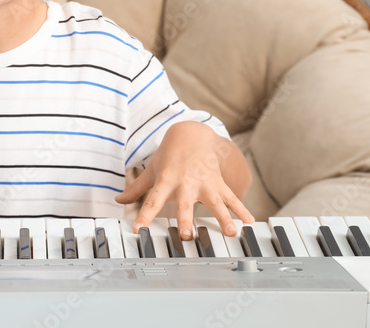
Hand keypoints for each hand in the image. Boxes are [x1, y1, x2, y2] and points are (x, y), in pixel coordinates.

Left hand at [114, 121, 253, 239]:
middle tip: (186, 235)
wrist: (192, 134)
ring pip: (215, 202)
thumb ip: (136, 189)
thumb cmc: (169, 156)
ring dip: (223, 217)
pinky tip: (250, 222)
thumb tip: (118, 200)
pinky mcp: (218, 182)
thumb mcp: (152, 170)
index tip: (137, 229)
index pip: (151, 201)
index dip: (143, 215)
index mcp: (166, 181)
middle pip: (184, 204)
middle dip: (185, 219)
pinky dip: (242, 209)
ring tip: (230, 232)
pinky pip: (231, 197)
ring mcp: (204, 183)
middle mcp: (185, 183)